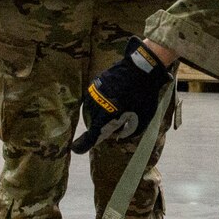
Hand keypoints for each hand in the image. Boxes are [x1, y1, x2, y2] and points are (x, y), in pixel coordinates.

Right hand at [71, 39, 172, 153]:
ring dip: (101, 114)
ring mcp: (93, 94)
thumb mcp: (141, 120)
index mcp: (106, 117)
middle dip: (104, 126)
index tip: (76, 149)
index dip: (83, 144)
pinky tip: (113, 98)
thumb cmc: (143, 97)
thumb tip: (116, 134)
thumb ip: (127, 132)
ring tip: (118, 106)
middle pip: (94, 124)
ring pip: (92, 112)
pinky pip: (93, 100)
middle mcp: (95, 106)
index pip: (91, 136)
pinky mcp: (94, 84)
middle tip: (121, 119)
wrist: (140, 69)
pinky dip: (101, 103)